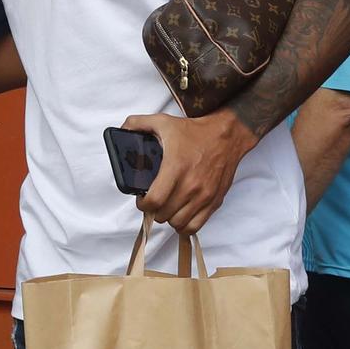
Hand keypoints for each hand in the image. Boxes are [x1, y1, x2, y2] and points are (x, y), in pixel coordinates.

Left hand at [121, 109, 257, 234]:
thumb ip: (137, 124)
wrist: (227, 136)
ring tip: (167, 207)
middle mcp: (191, 185)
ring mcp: (204, 196)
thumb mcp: (163, 121)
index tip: (142, 199)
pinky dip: (184, 225)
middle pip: (164, 214)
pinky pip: (195, 226)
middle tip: (154, 201)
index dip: (143, 204)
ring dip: (169, 217)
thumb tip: (122, 130)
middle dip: (154, 210)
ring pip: (178, 223)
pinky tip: (181, 214)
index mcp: (175, 167)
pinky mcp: (214, 202)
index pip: (154, 200)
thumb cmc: (195, 132)